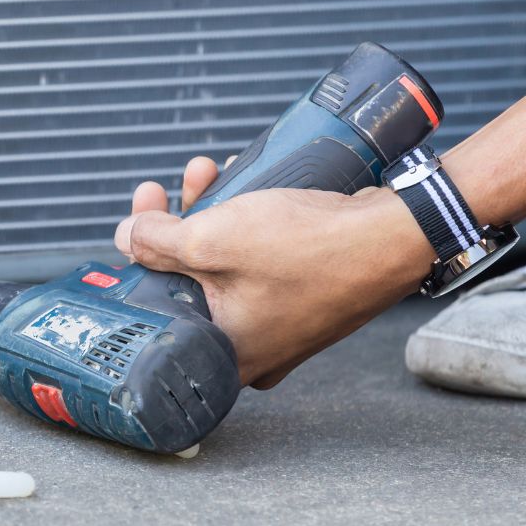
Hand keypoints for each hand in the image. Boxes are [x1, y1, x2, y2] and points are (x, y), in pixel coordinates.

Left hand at [113, 159, 435, 387]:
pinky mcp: (304, 296)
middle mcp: (253, 348)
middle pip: (189, 282)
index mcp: (225, 353)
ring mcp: (281, 323)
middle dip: (174, 224)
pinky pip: (257, 261)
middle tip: (164, 190)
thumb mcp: (212, 241)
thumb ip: (157, 242)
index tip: (139, 219)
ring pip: (224, 265)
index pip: (158, 308)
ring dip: (208, 214)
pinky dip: (244, 224)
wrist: (397, 237)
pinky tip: (240, 183)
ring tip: (205, 171)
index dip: (141, 257)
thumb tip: (128, 237)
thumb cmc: (312, 251)